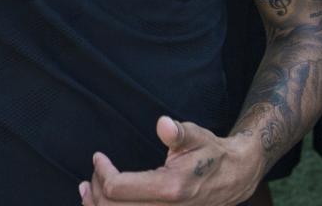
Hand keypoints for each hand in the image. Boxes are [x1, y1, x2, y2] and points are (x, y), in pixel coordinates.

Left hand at [79, 116, 260, 205]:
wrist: (233, 178)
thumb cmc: (210, 153)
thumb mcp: (197, 136)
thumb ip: (178, 133)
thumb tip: (163, 124)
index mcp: (171, 187)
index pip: (118, 188)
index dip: (102, 172)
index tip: (98, 157)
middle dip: (96, 190)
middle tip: (95, 172)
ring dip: (97, 205)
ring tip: (88, 189)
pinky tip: (104, 201)